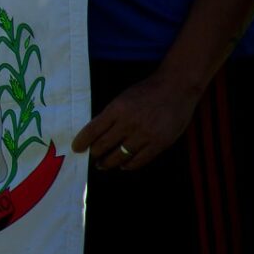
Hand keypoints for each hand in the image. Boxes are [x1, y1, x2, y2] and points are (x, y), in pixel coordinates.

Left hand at [71, 69, 199, 169]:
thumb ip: (111, 115)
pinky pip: (140, 159)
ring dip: (110, 162)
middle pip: (104, 145)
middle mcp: (129, 123)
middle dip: (95, 154)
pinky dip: (129, 165)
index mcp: (117, 109)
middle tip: (91, 158)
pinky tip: (124, 165)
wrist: (176, 87)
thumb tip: (96, 133)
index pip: (93, 130)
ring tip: (103, 165)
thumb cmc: (147, 91)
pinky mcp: (160, 143)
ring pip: (121, 155)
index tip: (76, 149)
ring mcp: (145, 134)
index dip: (82, 142)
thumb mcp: (123, 98)